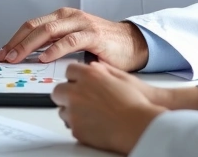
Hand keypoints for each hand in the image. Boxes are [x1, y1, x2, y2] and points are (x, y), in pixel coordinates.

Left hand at [0, 8, 148, 70]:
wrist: (132, 44)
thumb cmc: (103, 45)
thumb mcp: (73, 42)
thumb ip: (54, 46)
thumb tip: (29, 58)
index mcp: (62, 17)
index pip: (32, 26)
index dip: (14, 39)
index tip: (2, 53)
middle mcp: (69, 16)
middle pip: (35, 27)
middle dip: (17, 43)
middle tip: (4, 57)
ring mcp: (81, 24)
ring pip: (48, 31)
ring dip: (29, 46)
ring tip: (17, 58)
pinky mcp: (93, 35)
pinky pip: (70, 41)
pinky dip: (55, 49)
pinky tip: (44, 58)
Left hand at [51, 62, 165, 154]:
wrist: (138, 126)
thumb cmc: (134, 103)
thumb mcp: (120, 77)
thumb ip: (102, 70)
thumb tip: (93, 67)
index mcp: (88, 76)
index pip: (69, 71)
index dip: (74, 77)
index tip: (76, 81)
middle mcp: (77, 93)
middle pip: (59, 90)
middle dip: (66, 94)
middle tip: (77, 98)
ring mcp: (74, 112)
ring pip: (62, 110)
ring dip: (72, 110)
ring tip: (90, 113)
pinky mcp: (76, 129)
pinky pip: (71, 126)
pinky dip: (79, 125)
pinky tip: (93, 124)